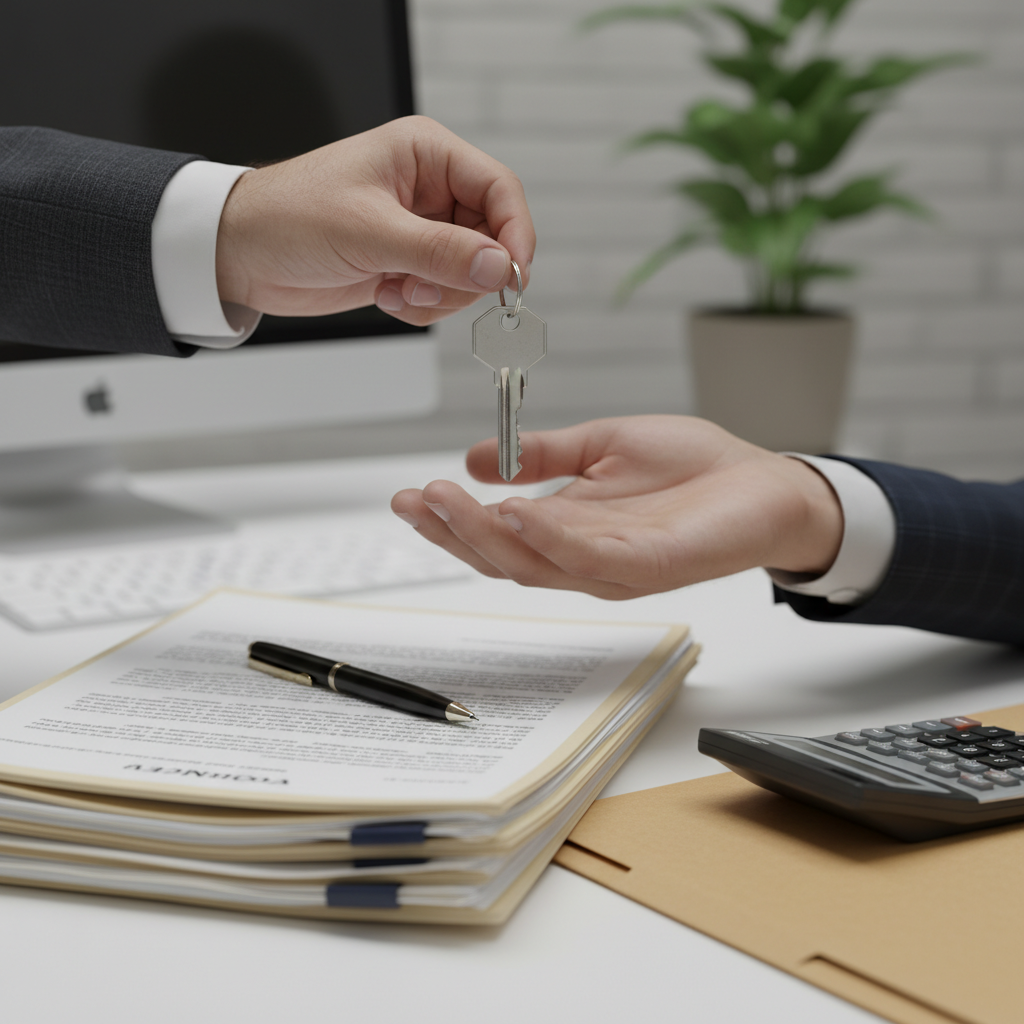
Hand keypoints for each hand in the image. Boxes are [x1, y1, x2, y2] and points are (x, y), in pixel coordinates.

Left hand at [214, 116, 534, 325]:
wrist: (240, 255)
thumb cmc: (288, 217)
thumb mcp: (369, 232)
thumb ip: (440, 252)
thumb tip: (499, 267)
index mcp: (426, 154)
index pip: (499, 190)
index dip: (515, 234)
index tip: (513, 277)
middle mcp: (429, 189)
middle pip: (490, 239)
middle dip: (467, 275)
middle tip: (431, 289)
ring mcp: (419, 230)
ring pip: (470, 274)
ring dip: (440, 295)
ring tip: (398, 290)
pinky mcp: (407, 264)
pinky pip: (442, 295)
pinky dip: (420, 306)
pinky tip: (385, 294)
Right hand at [390, 415, 843, 598]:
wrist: (766, 484)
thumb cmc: (693, 469)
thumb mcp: (601, 445)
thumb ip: (542, 455)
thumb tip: (477, 457)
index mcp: (568, 529)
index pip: (495, 536)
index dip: (448, 520)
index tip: (408, 495)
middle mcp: (582, 557)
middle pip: (501, 559)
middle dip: (450, 531)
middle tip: (414, 500)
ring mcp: (613, 568)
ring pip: (532, 565)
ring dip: (483, 535)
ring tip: (444, 500)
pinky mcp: (648, 565)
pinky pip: (588, 558)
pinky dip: (548, 538)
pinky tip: (515, 510)